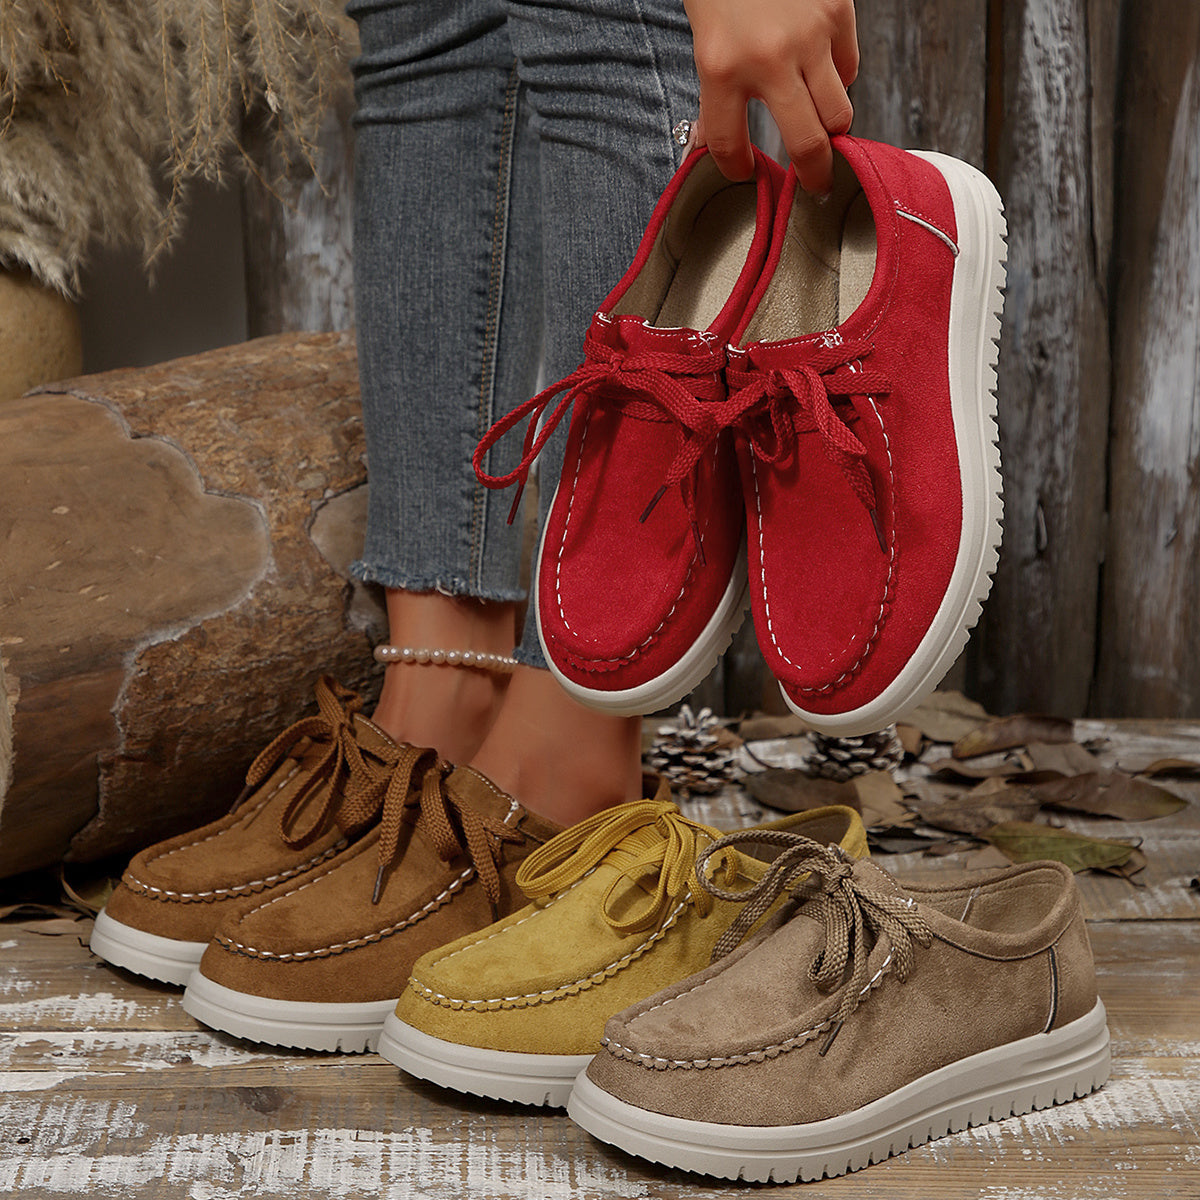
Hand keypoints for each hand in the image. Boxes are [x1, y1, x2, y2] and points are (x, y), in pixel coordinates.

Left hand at [683, 0, 858, 191]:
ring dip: (833, 131)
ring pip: (839, 113)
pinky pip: (849, 68)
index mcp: (721, 67)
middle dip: (815, 176)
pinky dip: (838, 79)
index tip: (746, 175)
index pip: (731, 146)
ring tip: (825, 136)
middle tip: (817, 188)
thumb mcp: (705, 39)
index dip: (737, 170)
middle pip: (809, 143)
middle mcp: (769, 58)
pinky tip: (821, 74)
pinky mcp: (838, 12)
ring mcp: (809, 35)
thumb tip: (715, 144)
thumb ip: (715, 94)